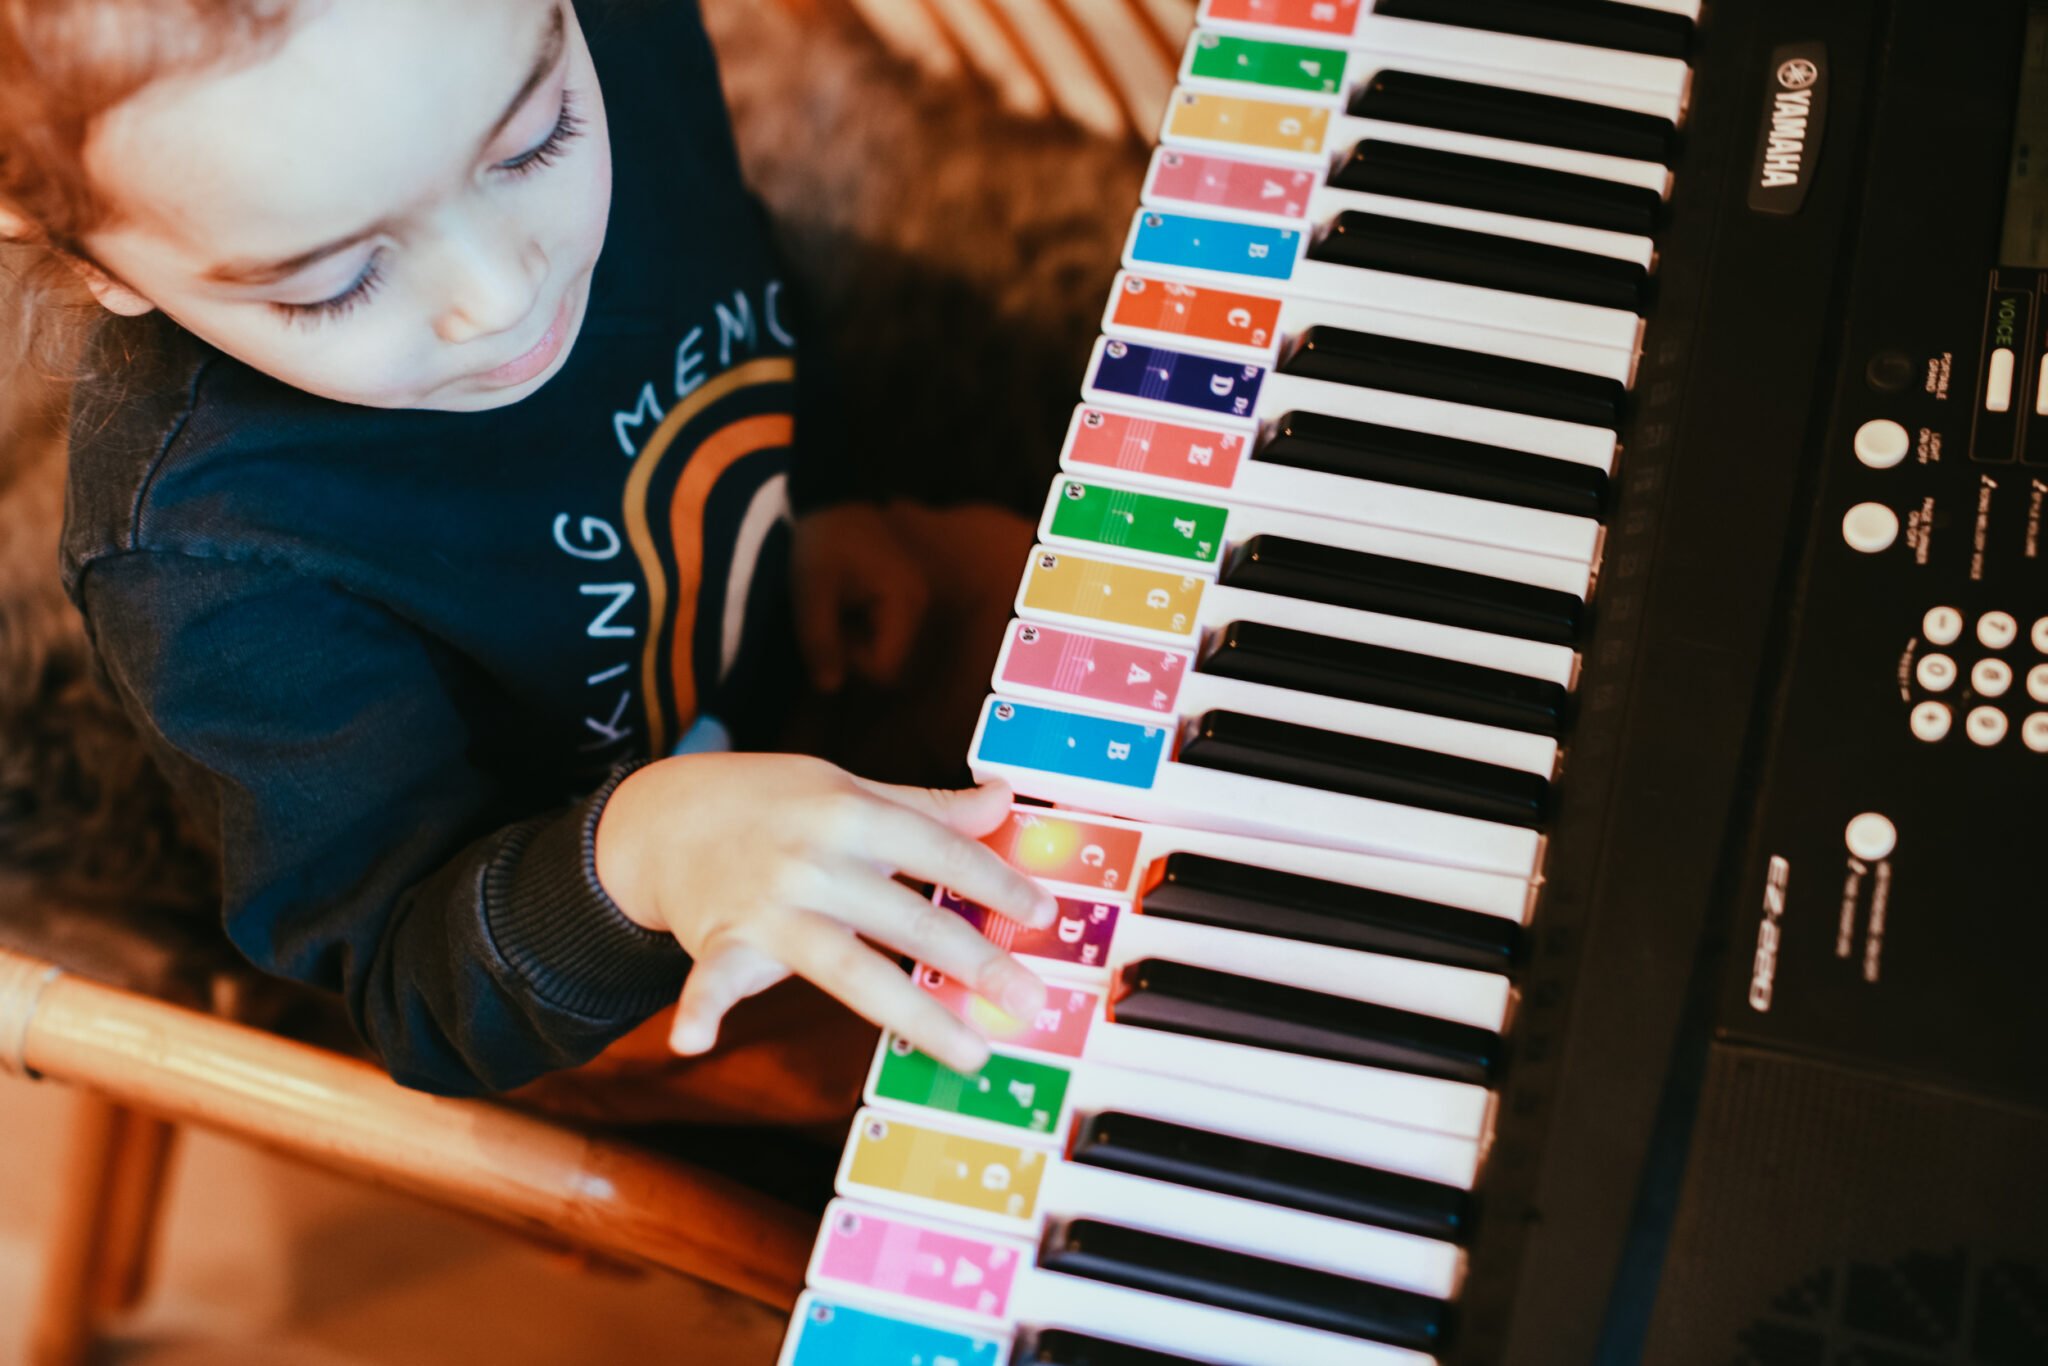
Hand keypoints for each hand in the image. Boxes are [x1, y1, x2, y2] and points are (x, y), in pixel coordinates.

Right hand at [593, 754, 1052, 1072]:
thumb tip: (1004, 800)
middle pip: (909, 918)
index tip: (1042, 916)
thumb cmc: (770, 804)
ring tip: (970, 1053)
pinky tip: (694, 1041)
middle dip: (976, 961)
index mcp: (851, 812)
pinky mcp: (721, 943)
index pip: (939, 850)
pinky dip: (698, 1009)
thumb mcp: (848, 788)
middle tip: (1029, 1001)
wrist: (664, 815)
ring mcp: (768, 907)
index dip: (996, 883)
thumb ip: (926, 807)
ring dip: (912, 1014)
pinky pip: (710, 982)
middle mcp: (814, 860)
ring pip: (849, 967)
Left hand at [791, 502, 929, 692]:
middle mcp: (920, 608)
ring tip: (836, 610)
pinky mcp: (906, 602)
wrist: (836, 499)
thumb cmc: (824, 541)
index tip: (828, 630)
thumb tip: (828, 689)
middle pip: (889, 665)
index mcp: (904, 604)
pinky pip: (886, 636)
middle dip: (854, 653)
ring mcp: (916, 606)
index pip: (885, 668)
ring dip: (856, 643)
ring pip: (887, 652)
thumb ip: (819, 638)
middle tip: (829, 618)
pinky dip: (862, 631)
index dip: (852, 662)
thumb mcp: (812, 589)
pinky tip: (846, 607)